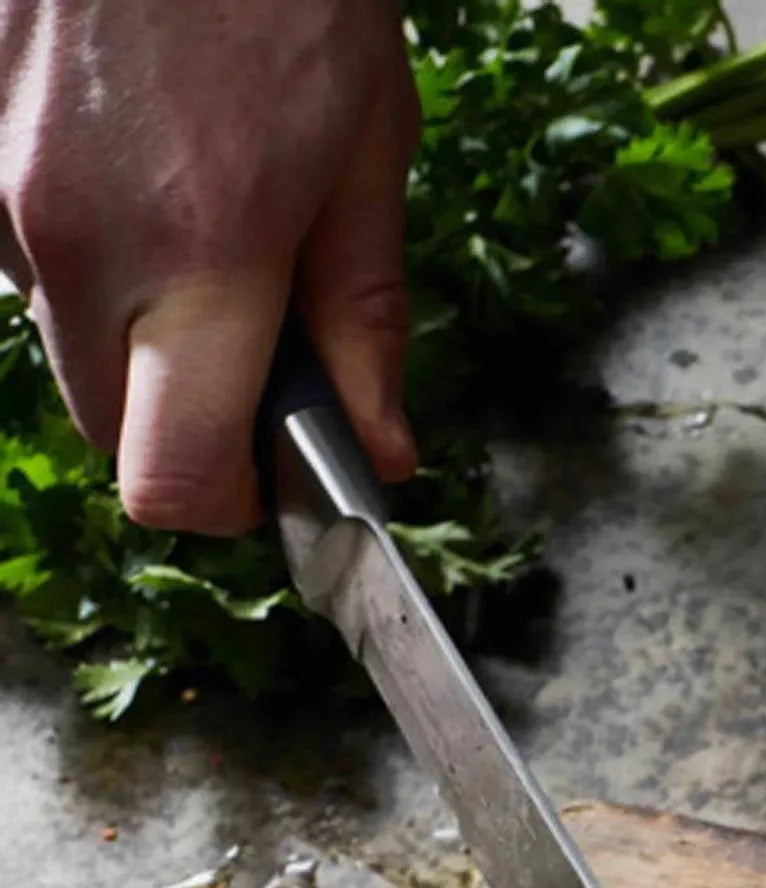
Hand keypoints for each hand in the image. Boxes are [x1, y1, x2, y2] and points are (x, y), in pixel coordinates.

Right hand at [0, 0, 419, 533]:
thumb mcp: (369, 158)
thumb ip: (366, 324)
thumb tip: (379, 454)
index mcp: (198, 257)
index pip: (168, 477)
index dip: (227, 502)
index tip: (273, 477)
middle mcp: (75, 238)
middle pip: (109, 430)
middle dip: (185, 422)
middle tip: (259, 354)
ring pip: (60, 344)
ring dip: (134, 334)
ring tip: (207, 228)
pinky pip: (22, 259)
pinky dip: (85, 256)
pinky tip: (142, 178)